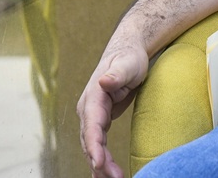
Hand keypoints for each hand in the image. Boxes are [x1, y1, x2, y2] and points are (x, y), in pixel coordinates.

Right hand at [78, 42, 149, 177]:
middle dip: (100, 161)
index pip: (91, 125)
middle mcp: (88, 109)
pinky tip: (104, 174)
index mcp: (93, 97)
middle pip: (90, 140)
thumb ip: (116, 74)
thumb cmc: (129, 58)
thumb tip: (103, 82)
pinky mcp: (100, 121)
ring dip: (101, 165)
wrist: (127, 53)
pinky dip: (101, 160)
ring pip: (93, 146)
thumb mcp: (127, 64)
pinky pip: (98, 144)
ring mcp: (93, 116)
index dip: (93, 145)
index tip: (98, 161)